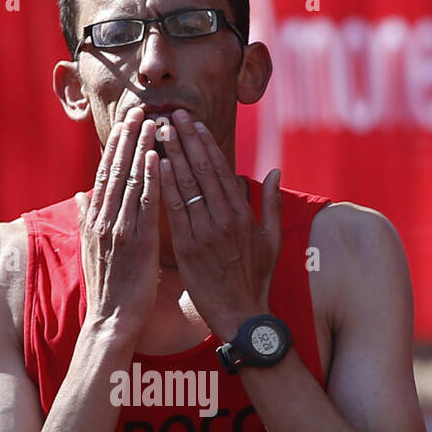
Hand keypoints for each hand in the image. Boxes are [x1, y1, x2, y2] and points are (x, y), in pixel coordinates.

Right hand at [75, 105, 160, 340]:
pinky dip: (149, 178)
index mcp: (94, 220)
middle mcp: (103, 219)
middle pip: (115, 169)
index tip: (124, 123)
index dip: (114, 146)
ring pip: (129, 179)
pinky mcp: (136, 241)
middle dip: (127, 137)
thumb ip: (86, 219)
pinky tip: (155, 156)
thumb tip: (80, 195)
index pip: (104, 174)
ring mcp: (118, 229)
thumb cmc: (108, 288)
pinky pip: (144, 203)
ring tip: (151, 121)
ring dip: (140, 148)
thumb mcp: (91, 249)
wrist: (111, 320)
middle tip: (139, 110)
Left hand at [158, 111, 281, 340]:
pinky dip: (166, 186)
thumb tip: (275, 170)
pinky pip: (175, 210)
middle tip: (170, 115)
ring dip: (172, 155)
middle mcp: (226, 218)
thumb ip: (271, 203)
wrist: (241, 315)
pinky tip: (156, 165)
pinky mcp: (188, 248)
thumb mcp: (272, 240)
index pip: (222, 169)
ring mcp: (206, 232)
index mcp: (244, 214)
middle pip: (203, 170)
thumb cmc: (256, 279)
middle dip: (186, 140)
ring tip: (158, 132)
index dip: (206, 143)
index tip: (192, 123)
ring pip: (187, 185)